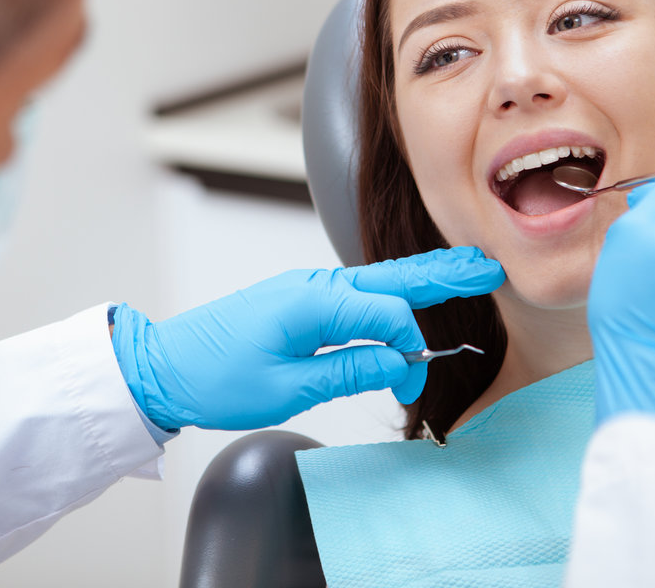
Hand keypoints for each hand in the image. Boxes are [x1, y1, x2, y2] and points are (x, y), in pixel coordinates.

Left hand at [110, 247, 504, 429]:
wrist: (165, 366)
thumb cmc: (215, 379)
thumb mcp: (287, 387)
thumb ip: (349, 371)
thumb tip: (400, 364)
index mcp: (312, 303)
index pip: (387, 315)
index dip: (411, 347)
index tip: (413, 381)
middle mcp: (314, 286)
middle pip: (392, 277)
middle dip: (443, 273)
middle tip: (489, 267)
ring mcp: (307, 289)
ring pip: (378, 280)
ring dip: (423, 278)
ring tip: (466, 271)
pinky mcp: (301, 300)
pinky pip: (356, 291)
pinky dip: (391, 291)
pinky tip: (412, 291)